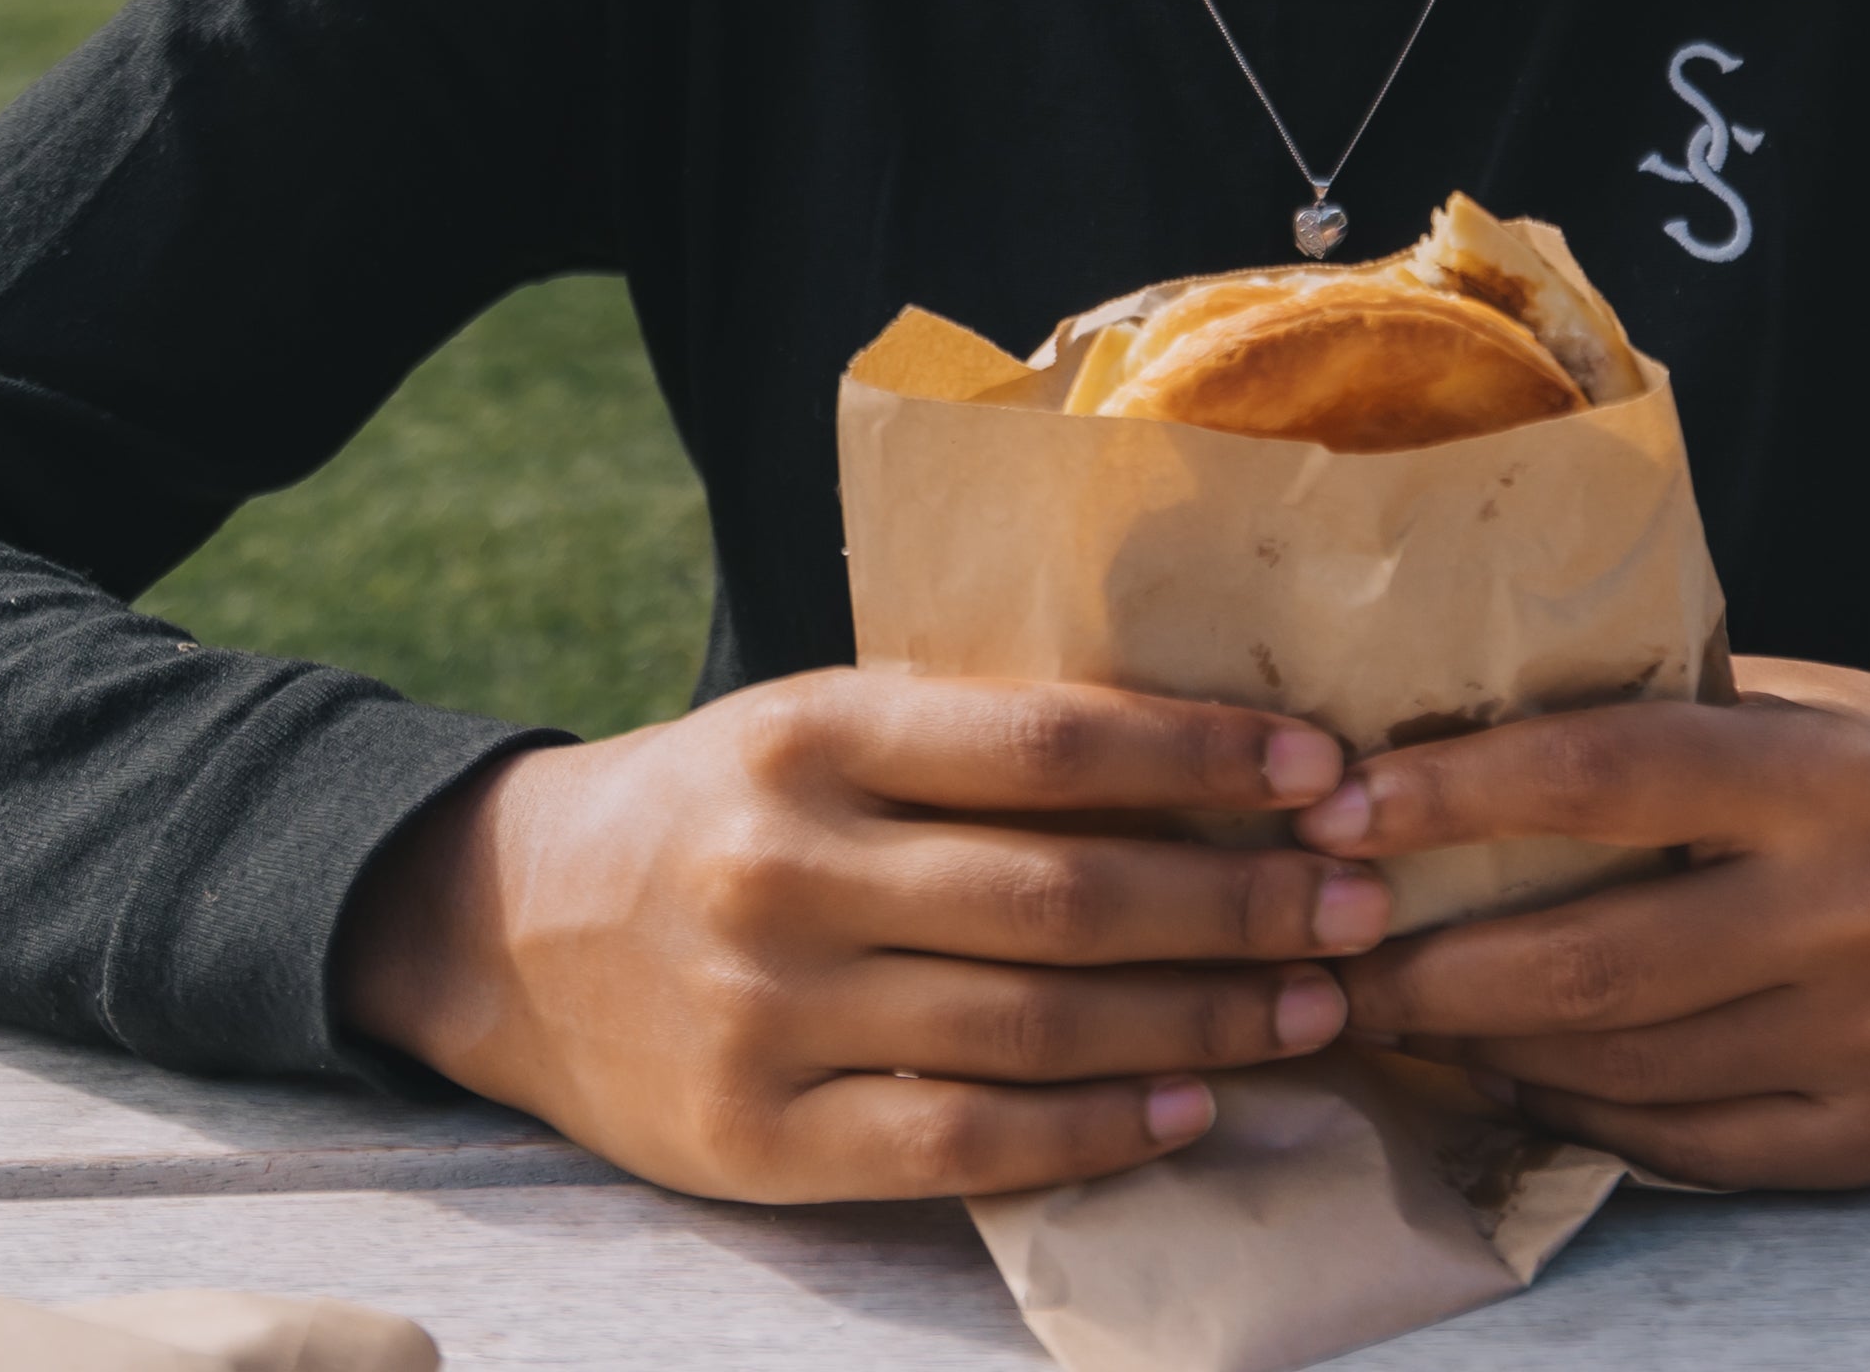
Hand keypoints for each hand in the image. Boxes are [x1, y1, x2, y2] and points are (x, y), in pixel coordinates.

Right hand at [335, 671, 1394, 1203]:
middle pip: (1067, 896)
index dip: (1205, 756)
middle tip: (1362, 902)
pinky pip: (963, 1145)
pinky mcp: (758, 1138)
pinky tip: (1191, 1108)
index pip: (1053, 743)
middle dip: (1241, 901)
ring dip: (1202, 1019)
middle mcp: (789, 869)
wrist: (508, 930)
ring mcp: (770, 1013)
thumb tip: (1206, 758)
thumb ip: (975, 741)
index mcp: (814, 734)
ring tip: (1318, 1006)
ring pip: (1035, 1027)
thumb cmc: (718, 808)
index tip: (1325, 767)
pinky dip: (1094, 1133)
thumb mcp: (821, 725)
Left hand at [1296, 650, 1869, 1189]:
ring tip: (1388, 1012)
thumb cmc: (1863, 764)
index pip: (1607, 777)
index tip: (1335, 808)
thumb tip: (1410, 716)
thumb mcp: (1780, 698)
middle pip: (1593, 960)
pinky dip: (1572, 1112)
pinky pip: (1682, 1144)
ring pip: (1622, 1068)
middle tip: (1323, 950)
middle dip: (1427, 966)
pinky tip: (1502, 1071)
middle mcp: (1866, 911)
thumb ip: (1637, 713)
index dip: (1456, 797)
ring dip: (1479, 1046)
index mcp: (1831, 774)